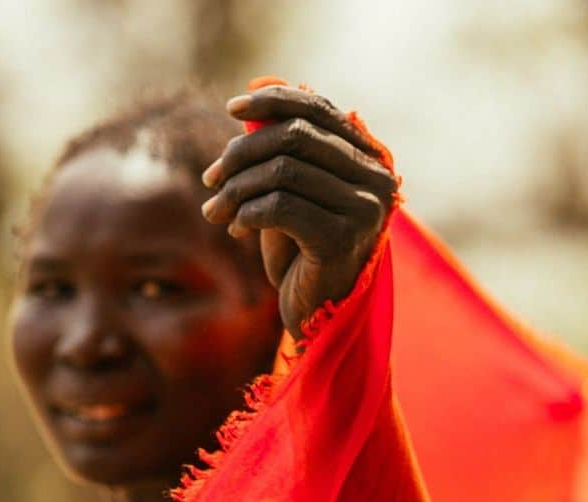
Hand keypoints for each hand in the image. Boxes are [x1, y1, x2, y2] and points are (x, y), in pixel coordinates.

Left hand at [200, 85, 398, 336]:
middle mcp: (375, 181)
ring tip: (215, 210)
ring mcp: (363, 210)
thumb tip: (248, 109)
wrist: (314, 315)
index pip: (320, 109)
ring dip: (236, 189)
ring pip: (283, 170)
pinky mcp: (341, 239)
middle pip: (295, 135)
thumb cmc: (300, 255)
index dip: (274, 100)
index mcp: (370, 160)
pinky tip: (236, 229)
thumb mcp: (289, 195)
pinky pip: (279, 207)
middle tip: (211, 179)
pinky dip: (247, 213)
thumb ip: (280, 153)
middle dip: (242, 153)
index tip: (232, 108)